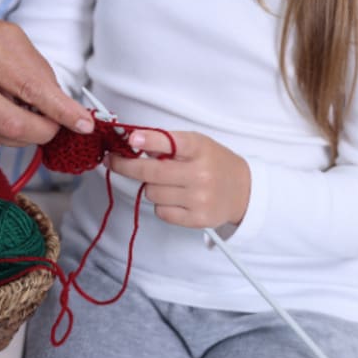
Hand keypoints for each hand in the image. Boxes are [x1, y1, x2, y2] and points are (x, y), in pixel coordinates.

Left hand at [106, 129, 250, 228]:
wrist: (244, 191)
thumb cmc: (214, 163)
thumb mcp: (197, 144)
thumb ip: (168, 143)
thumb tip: (133, 144)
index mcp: (200, 149)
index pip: (171, 143)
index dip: (149, 140)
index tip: (131, 139)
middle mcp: (201, 173)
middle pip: (151, 172)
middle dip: (126, 166)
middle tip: (113, 161)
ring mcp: (200, 198)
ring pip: (152, 193)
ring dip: (151, 187)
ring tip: (168, 183)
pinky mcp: (197, 219)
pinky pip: (161, 212)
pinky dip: (161, 205)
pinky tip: (175, 198)